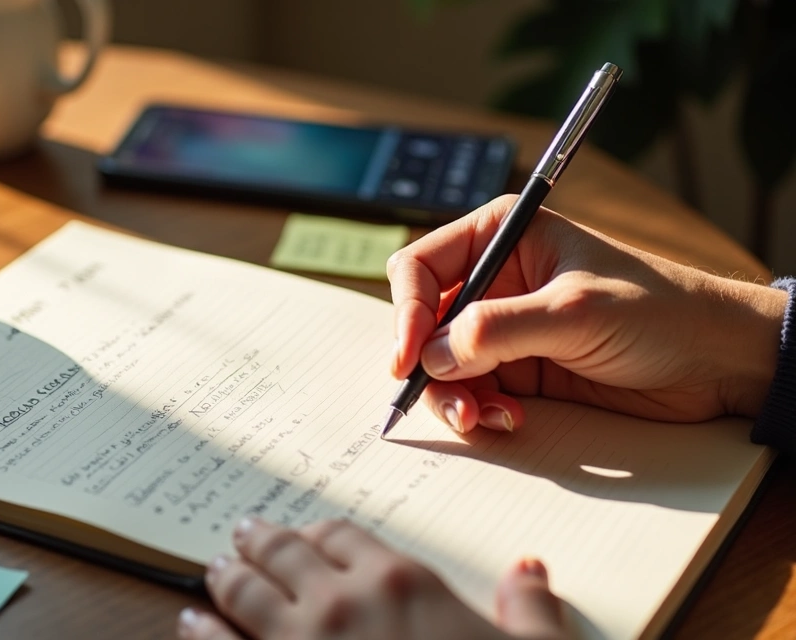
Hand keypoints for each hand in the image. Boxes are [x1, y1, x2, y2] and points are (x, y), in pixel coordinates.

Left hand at [177, 517, 565, 639]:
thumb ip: (529, 608)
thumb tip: (528, 569)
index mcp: (403, 582)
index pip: (341, 534)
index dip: (319, 531)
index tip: (308, 534)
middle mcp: (342, 601)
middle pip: (283, 551)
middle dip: (259, 540)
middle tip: (243, 535)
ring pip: (245, 590)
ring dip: (227, 575)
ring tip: (216, 568)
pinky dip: (201, 630)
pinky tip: (191, 622)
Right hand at [387, 195, 786, 432]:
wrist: (718, 362)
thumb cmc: (660, 311)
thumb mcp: (573, 311)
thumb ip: (496, 331)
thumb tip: (430, 357)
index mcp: (501, 238)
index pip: (420, 269)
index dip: (405, 312)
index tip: (407, 358)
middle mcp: (495, 281)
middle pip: (423, 324)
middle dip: (428, 366)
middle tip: (451, 400)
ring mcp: (505, 330)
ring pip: (443, 367)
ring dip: (455, 397)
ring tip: (484, 418)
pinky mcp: (521, 371)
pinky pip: (474, 393)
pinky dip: (481, 412)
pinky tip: (511, 420)